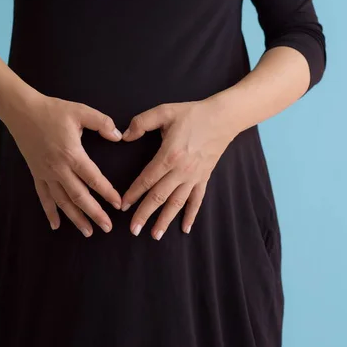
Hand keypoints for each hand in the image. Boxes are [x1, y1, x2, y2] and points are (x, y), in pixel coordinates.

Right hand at [5, 93, 122, 236]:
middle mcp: (58, 168)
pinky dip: (50, 212)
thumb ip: (102, 123)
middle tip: (107, 227)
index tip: (118, 204)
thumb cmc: (53, 110)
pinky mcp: (36, 173)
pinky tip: (56, 225)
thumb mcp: (81, 111)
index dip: (107, 193)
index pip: (93, 178)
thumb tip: (119, 136)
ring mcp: (45, 173)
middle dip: (94, 213)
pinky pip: (43, 197)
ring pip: (62, 201)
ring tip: (88, 231)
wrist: (22, 111)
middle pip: (79, 196)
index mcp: (72, 154)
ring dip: (75, 218)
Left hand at [120, 97, 237, 238]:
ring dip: (165, 220)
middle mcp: (181, 171)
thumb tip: (124, 136)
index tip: (122, 206)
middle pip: (159, 197)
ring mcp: (194, 177)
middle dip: (145, 214)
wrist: (223, 117)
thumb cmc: (192, 113)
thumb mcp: (164, 111)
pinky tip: (185, 228)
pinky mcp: (204, 178)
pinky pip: (197, 200)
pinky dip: (191, 215)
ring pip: (177, 203)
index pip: (146, 179)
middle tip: (133, 230)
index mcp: (169, 155)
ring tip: (155, 235)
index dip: (133, 193)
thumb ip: (141, 122)